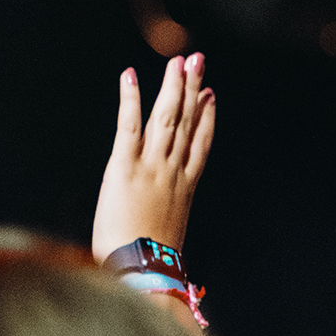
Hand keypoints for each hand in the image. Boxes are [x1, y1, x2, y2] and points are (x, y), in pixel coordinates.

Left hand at [92, 54, 216, 262]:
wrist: (143, 274)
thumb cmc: (150, 269)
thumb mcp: (164, 246)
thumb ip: (165, 231)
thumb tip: (164, 244)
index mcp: (183, 192)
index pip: (199, 147)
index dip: (206, 119)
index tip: (210, 96)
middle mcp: (172, 174)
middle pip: (186, 124)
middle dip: (192, 89)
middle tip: (197, 62)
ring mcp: (151, 169)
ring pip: (166, 119)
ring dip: (172, 87)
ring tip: (178, 61)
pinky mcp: (124, 169)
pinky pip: (129, 127)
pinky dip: (130, 100)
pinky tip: (130, 76)